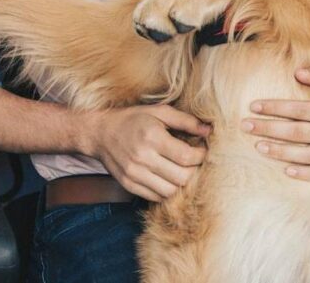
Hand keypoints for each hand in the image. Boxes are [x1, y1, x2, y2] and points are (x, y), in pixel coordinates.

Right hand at [80, 104, 210, 201]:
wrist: (100, 132)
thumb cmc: (133, 119)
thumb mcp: (159, 112)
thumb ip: (185, 121)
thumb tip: (209, 131)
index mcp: (152, 137)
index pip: (186, 156)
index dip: (201, 156)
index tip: (204, 150)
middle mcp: (142, 158)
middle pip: (181, 177)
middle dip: (195, 171)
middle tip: (197, 162)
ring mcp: (134, 175)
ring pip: (170, 191)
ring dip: (183, 184)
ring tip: (186, 171)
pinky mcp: (129, 185)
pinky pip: (156, 197)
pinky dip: (168, 191)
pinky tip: (170, 178)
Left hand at [242, 66, 309, 181]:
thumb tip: (297, 73)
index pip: (299, 110)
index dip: (275, 108)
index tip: (254, 106)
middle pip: (297, 132)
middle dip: (269, 129)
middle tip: (246, 126)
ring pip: (305, 154)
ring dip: (280, 152)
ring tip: (258, 146)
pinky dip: (304, 174)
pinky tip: (285, 170)